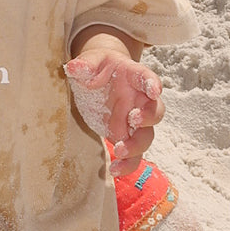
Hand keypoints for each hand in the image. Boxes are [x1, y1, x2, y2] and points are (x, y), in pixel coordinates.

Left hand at [65, 34, 163, 177]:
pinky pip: (132, 154)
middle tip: (133, 120)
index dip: (153, 84)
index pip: (147, 78)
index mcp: (133, 76)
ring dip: (136, 146)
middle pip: (155, 111)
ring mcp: (134, 120)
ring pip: (146, 136)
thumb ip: (85, 64)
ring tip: (119, 151)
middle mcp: (139, 100)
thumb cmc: (97, 66)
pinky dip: (127, 164)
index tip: (154, 90)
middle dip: (149, 118)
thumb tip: (74, 67)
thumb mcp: (91, 61)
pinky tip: (115, 170)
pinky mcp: (125, 135)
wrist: (96, 76)